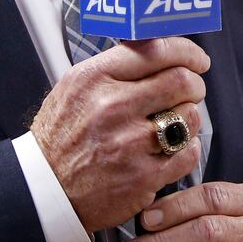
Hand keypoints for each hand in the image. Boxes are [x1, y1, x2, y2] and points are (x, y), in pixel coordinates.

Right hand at [29, 37, 209, 231]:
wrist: (44, 191)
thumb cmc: (60, 138)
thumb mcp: (75, 87)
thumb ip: (116, 66)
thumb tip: (159, 50)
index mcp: (94, 78)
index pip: (157, 50)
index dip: (187, 52)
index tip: (197, 59)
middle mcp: (112, 107)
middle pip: (182, 81)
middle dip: (194, 84)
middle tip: (190, 91)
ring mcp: (129, 143)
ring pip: (189, 116)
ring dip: (188, 118)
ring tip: (174, 123)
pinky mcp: (142, 177)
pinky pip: (188, 153)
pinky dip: (187, 149)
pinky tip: (171, 150)